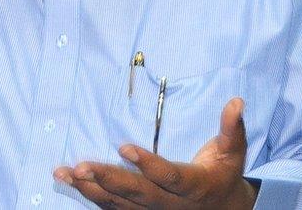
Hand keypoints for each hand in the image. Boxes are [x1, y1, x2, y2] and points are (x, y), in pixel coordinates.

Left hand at [55, 98, 256, 209]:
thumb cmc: (223, 174)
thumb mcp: (233, 152)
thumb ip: (232, 129)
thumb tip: (236, 102)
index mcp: (194, 186)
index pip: (169, 177)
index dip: (148, 164)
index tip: (124, 146)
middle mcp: (171, 204)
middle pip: (137, 194)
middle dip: (108, 180)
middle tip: (81, 167)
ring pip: (119, 203)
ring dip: (90, 189)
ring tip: (65, 172)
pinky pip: (112, 207)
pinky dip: (90, 196)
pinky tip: (69, 182)